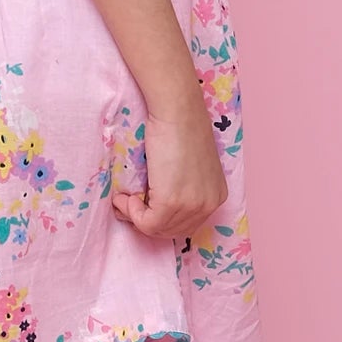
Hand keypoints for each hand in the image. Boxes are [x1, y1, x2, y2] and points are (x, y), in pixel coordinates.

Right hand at [111, 99, 228, 240]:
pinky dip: (131, 213)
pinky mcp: (172, 201)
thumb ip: (182, 187)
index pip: (186, 224)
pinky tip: (125, 197)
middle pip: (172, 231)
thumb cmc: (179, 128)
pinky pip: (147, 223)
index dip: (161, 220)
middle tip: (128, 203)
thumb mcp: (190, 165)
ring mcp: (192, 204)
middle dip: (146, 221)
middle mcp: (209, 204)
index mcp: (216, 195)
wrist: (177, 111)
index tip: (141, 205)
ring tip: (125, 197)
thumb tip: (153, 204)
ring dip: (135, 216)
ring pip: (158, 229)